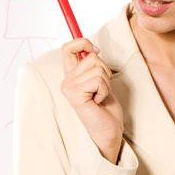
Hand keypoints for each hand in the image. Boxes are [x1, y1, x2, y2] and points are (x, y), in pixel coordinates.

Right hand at [60, 38, 124, 162]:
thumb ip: (93, 65)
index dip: (83, 43)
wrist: (108, 131)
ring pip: (97, 68)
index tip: (95, 51)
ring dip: (106, 82)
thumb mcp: (100, 80)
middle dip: (105, 71)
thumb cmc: (105, 109)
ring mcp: (69, 88)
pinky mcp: (75, 95)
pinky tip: (98, 102)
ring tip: (100, 97)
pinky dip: (105, 90)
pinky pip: (98, 80)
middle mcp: (66, 81)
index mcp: (71, 76)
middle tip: (102, 89)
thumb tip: (93, 48)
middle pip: (90, 57)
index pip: (68, 47)